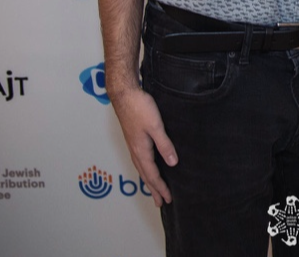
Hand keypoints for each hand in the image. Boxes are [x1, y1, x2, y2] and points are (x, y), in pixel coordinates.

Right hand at [111, 88, 176, 205]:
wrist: (124, 95)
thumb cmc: (140, 108)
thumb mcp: (156, 126)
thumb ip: (164, 144)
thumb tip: (173, 163)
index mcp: (141, 151)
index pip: (152, 175)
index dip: (161, 188)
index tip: (168, 199)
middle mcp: (135, 151)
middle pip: (146, 176)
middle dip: (154, 190)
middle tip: (160, 203)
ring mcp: (133, 146)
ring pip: (142, 169)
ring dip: (149, 181)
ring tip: (154, 191)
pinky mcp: (134, 139)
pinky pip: (140, 161)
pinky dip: (145, 170)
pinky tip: (148, 168)